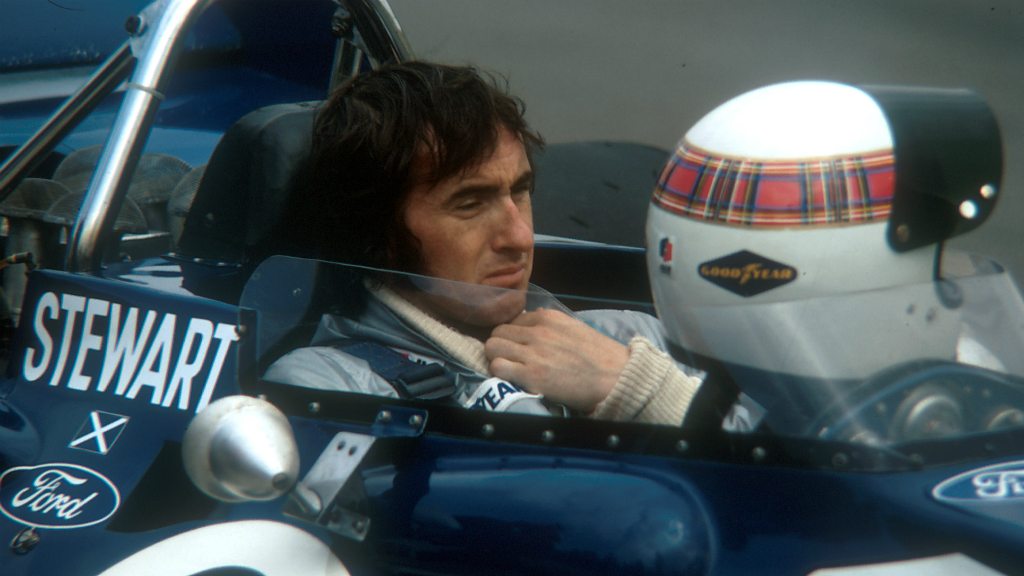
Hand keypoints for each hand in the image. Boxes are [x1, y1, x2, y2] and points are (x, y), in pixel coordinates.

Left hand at [484, 308, 628, 412]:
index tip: (519, 348)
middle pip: (497, 332)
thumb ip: (551, 323)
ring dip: (497, 359)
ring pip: (492, 347)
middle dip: (501, 346)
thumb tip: (533, 315)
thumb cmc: (599, 356)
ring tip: (511, 370)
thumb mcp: (574, 328)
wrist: (616, 377)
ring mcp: (533, 352)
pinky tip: (513, 379)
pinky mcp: (531, 374)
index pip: (512, 321)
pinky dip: (500, 374)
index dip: (513, 336)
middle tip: (512, 360)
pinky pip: (497, 367)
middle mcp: (537, 331)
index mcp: (548, 317)